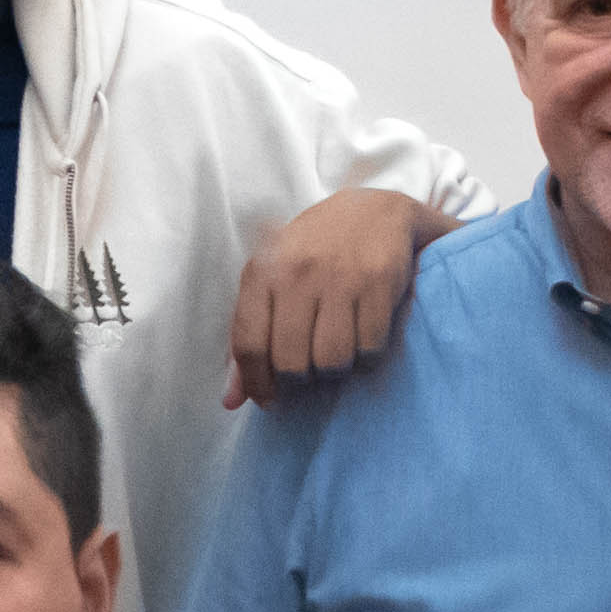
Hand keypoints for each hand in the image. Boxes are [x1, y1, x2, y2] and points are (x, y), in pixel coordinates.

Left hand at [226, 187, 444, 408]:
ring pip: (332, 361)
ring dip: (335, 371)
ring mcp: (340, 277)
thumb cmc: (313, 252)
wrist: (374, 210)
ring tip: (335, 356)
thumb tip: (231, 401)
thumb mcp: (272, 280)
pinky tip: (363, 343)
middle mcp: (297, 273)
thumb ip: (248, 337)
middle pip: (292, 362)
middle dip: (300, 381)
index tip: (268, 399)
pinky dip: (366, 359)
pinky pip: (370, 348)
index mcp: (262, 271)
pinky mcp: (379, 282)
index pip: (249, 345)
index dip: (257, 384)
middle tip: (308, 373)